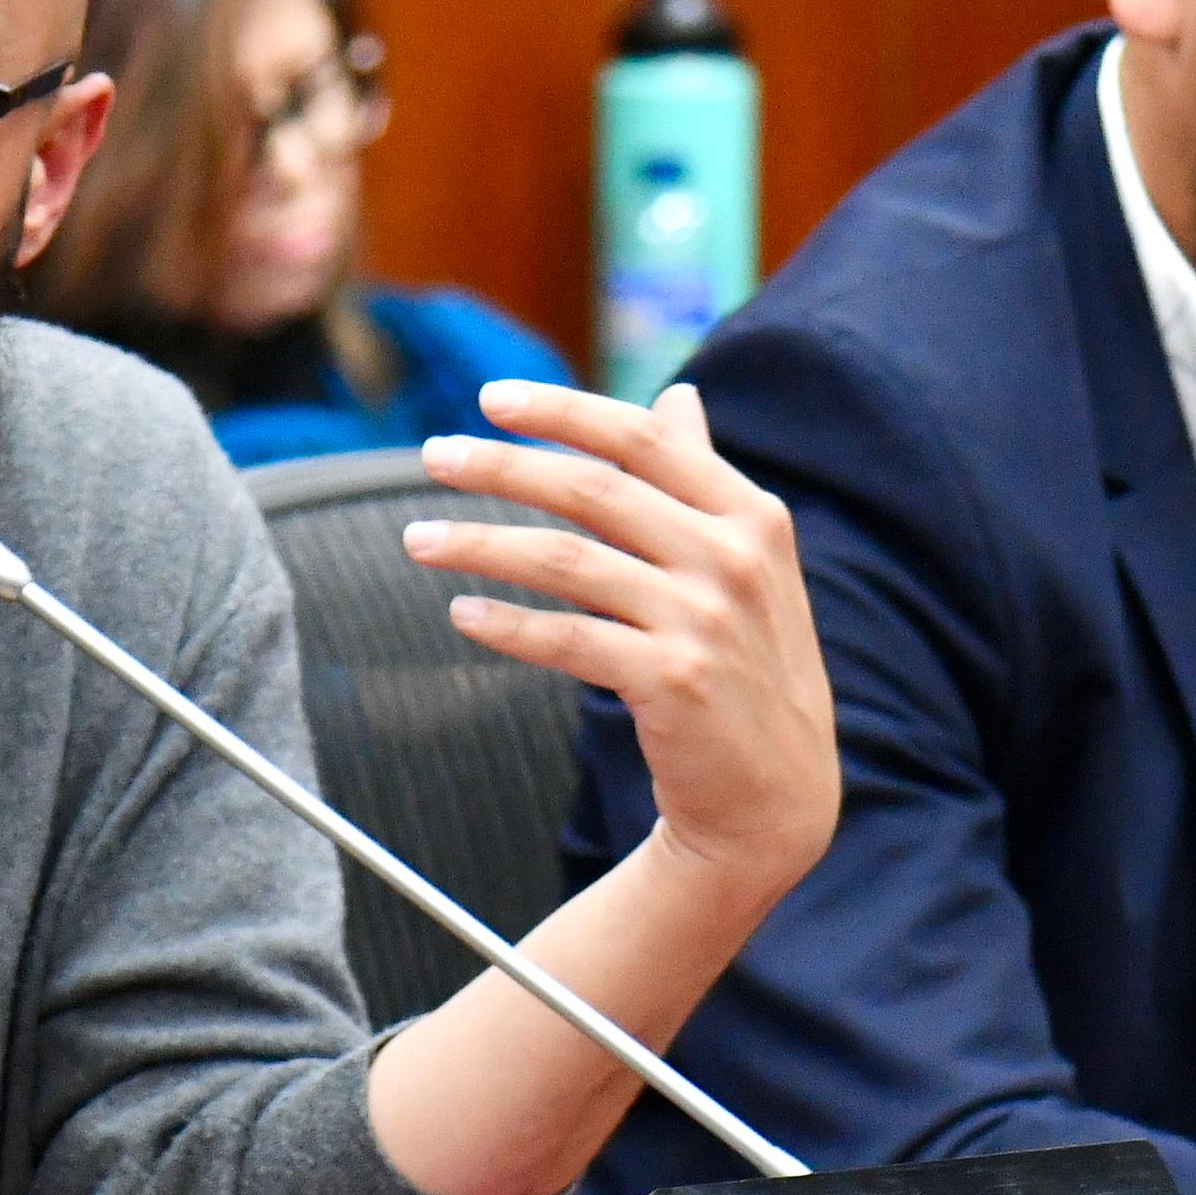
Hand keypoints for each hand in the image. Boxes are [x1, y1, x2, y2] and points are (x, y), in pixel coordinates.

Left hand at [406, 380, 839, 911]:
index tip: (491, 398)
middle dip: (504, 466)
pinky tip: (460, 614)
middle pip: (595, 490)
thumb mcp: (748, 563)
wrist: (777, 798)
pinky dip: (507, 625)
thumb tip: (677, 396)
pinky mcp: (673, 684)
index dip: (563, 411)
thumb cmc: (748, 667)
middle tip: (433, 455)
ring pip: (567, 562)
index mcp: (751, 516)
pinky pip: (568, 640)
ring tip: (417, 539)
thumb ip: (703, 479)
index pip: (644, 440)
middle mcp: (733, 560)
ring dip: (481, 544)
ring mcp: (704, 623)